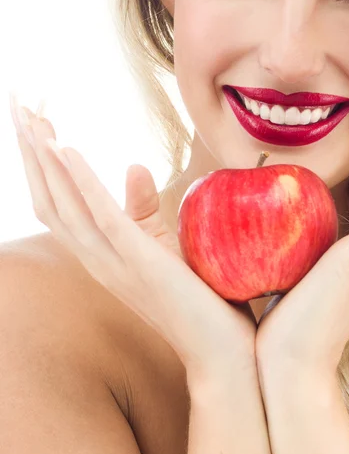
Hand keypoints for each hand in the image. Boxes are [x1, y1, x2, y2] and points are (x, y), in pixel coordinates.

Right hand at [9, 94, 257, 380]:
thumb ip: (143, 210)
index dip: (43, 165)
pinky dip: (79, 181)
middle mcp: (97, 261)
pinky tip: (65, 148)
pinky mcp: (141, 262)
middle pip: (49, 199)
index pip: (59, 204)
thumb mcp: (166, 245)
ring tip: (30, 116)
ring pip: (63, 205)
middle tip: (18, 104)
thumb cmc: (200, 298)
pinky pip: (101, 216)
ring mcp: (115, 264)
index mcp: (103, 256)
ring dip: (44, 159)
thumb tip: (132, 164)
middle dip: (31, 152)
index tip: (37, 122)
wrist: (224, 350)